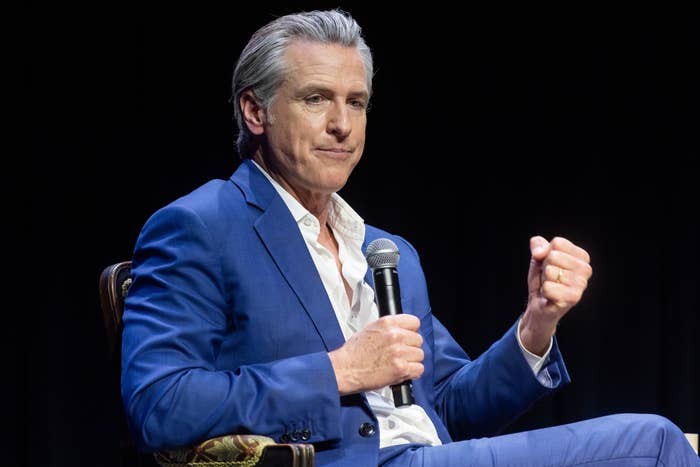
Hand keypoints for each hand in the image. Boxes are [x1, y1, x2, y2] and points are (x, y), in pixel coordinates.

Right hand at [328, 314, 423, 394]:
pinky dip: (412, 373)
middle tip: (400, 354)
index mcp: (387, 323)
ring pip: (420, 355)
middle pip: (418, 340)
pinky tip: (401, 372)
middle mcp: (395, 335)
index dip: (412, 331)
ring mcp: (399, 352)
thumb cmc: (354, 353)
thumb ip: (388, 328)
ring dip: (411, 361)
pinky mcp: (401, 368)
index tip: (408, 337)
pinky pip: (419, 369)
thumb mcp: (370, 329)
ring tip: (398, 363)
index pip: (414, 322)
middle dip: (410, 348)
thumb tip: (402, 330)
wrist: (345, 369)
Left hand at [520, 236, 592, 354]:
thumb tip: (540, 252)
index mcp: (582, 256)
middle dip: (545, 267)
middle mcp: (586, 269)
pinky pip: (548, 287)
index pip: (558, 243)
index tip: (550, 264)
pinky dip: (544, 291)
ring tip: (551, 286)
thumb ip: (538, 246)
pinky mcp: (574, 298)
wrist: (539, 303)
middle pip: (553, 256)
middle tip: (549, 278)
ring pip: (550, 271)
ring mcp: (582, 284)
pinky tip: (551, 296)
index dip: (546, 253)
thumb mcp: (538, 257)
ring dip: (545, 280)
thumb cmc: (543, 278)